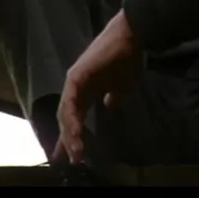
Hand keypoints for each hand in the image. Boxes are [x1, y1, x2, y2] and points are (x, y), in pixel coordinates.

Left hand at [54, 10, 140, 164]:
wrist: (132, 36)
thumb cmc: (128, 58)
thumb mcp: (122, 85)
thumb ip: (114, 97)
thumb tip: (109, 105)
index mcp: (87, 89)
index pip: (76, 116)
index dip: (73, 136)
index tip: (73, 156)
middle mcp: (76, 86)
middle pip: (67, 117)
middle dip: (69, 140)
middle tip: (71, 160)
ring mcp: (74, 80)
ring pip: (66, 113)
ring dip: (70, 135)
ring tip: (75, 154)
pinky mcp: (76, 76)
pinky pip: (70, 102)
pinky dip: (71, 119)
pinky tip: (74, 134)